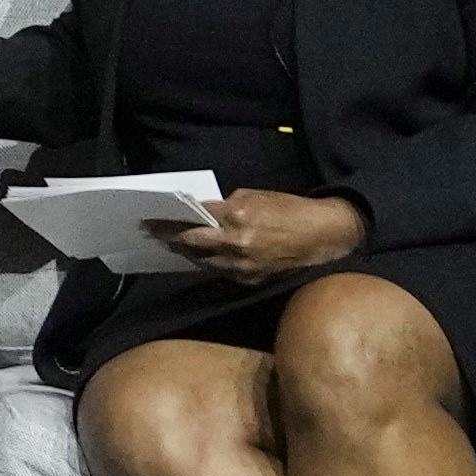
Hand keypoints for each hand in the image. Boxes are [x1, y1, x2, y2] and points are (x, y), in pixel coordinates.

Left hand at [160, 185, 367, 280]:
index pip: (194, 218)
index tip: (153, 219)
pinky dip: (209, 263)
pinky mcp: (250, 279)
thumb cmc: (290, 210)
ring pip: (204, 261)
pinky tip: (201, 256)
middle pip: (192, 243)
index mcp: (238, 216)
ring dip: (188, 253)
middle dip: (171, 238)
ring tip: (174, 245)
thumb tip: (203, 212)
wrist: (323, 236)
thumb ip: (227, 205)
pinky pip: (221, 272)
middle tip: (154, 233)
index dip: (171, 220)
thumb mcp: (256, 196)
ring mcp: (243, 265)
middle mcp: (237, 243)